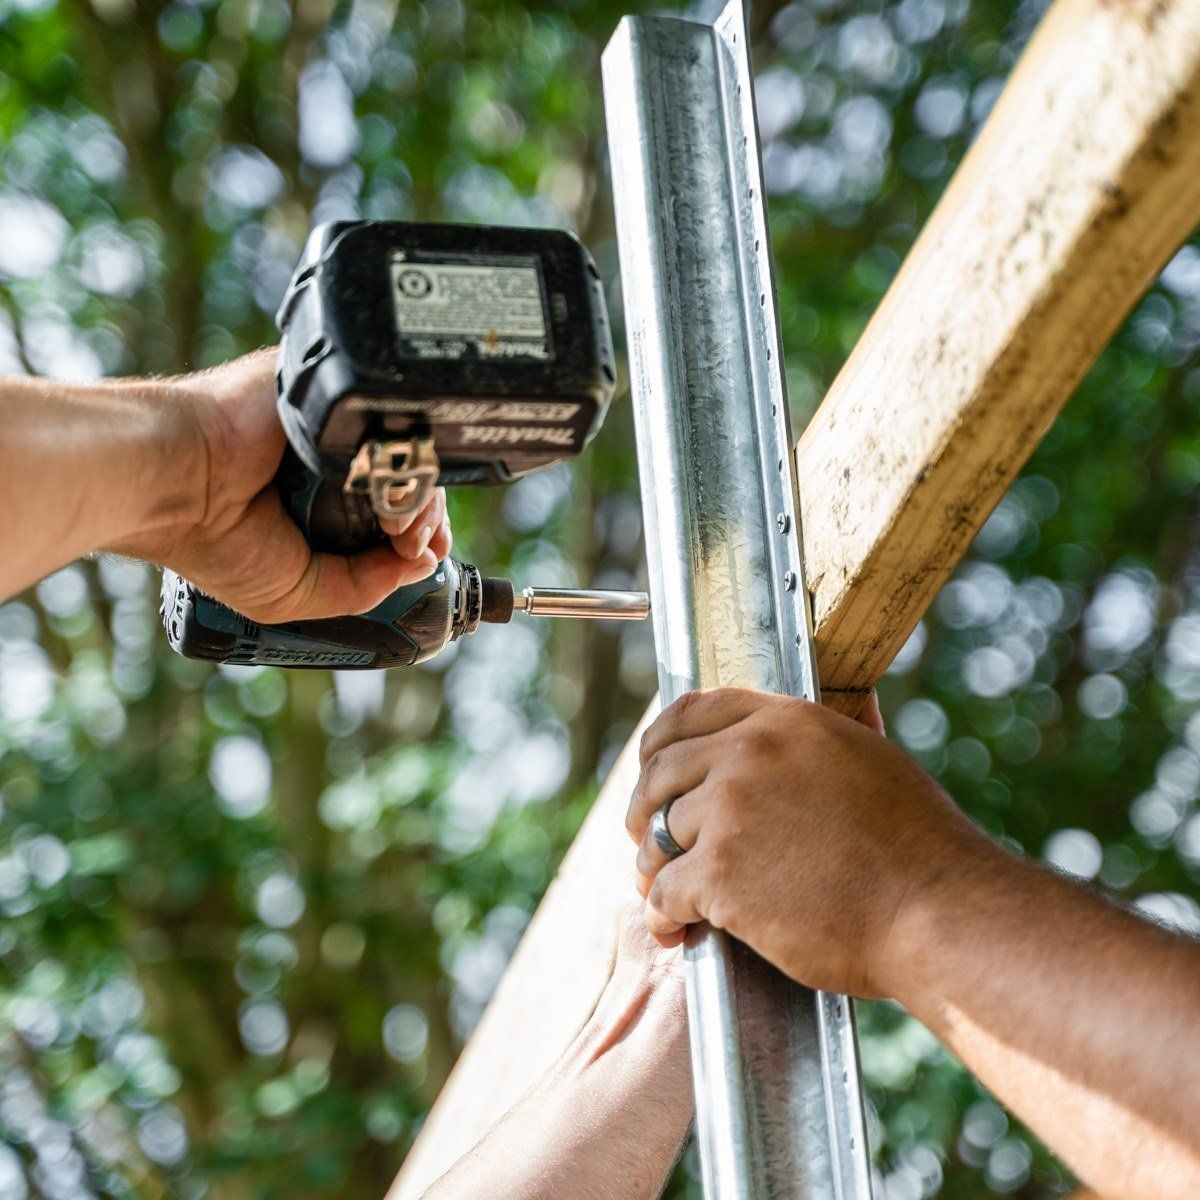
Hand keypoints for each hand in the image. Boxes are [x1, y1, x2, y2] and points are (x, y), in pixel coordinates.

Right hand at [110, 350, 451, 622]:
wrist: (168, 483)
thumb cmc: (213, 539)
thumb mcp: (297, 591)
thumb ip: (361, 586)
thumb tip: (424, 565)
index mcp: (323, 499)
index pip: (394, 507)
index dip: (420, 530)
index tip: (424, 554)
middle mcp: (330, 456)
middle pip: (408, 474)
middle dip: (426, 517)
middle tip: (416, 544)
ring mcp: (330, 420)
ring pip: (402, 445)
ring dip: (419, 491)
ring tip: (400, 527)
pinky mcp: (324, 386)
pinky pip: (378, 410)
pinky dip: (395, 449)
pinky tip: (390, 486)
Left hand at [625, 687, 997, 998]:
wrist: (935, 911)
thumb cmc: (917, 845)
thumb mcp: (873, 759)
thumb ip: (834, 734)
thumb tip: (850, 703)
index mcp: (784, 721)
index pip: (690, 711)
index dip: (659, 742)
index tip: (651, 767)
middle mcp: (748, 755)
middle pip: (661, 772)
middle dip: (645, 809)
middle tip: (647, 838)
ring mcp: (729, 812)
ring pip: (659, 836)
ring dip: (654, 867)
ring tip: (663, 892)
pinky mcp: (720, 873)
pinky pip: (664, 891)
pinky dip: (662, 914)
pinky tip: (673, 928)